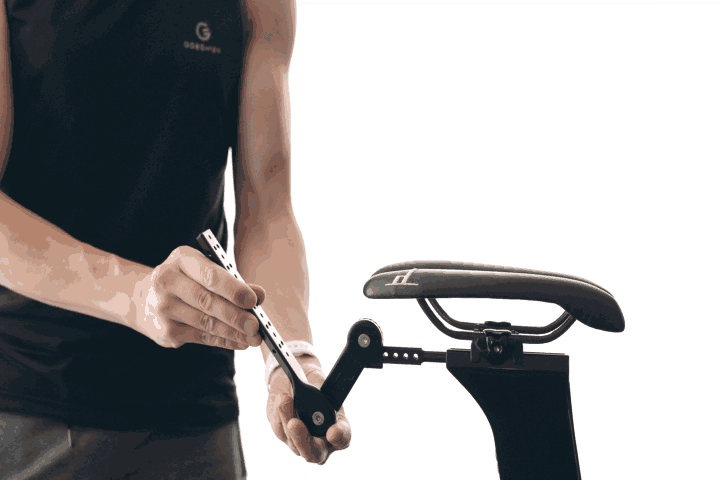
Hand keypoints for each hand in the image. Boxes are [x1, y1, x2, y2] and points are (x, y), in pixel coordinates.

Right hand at [130, 245, 265, 349]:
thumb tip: (259, 296)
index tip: (254, 300)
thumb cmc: (185, 281)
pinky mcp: (166, 331)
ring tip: (254, 337)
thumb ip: (232, 281)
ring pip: (206, 323)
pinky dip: (225, 341)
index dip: (233, 289)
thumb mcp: (204, 270)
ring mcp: (164, 308)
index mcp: (182, 259)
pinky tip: (240, 342)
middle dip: (236, 315)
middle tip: (256, 325)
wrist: (144, 299)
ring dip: (234, 332)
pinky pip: (202, 337)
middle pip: (207, 301)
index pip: (210, 275)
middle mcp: (167, 281)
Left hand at [267, 357, 351, 463]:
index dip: (339, 438)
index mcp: (338, 429)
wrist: (297, 381)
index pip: (343, 440)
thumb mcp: (322, 387)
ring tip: (285, 398)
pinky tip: (282, 399)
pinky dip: (279, 413)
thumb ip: (319, 397)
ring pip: (293, 441)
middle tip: (295, 424)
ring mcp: (301, 442)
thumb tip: (312, 407)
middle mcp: (321, 442)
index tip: (333, 432)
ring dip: (287, 417)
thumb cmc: (315, 385)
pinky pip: (280, 429)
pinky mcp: (283, 435)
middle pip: (315, 454)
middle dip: (303, 440)